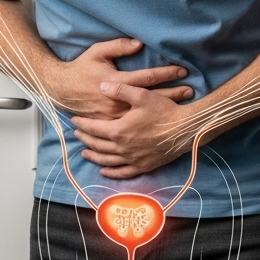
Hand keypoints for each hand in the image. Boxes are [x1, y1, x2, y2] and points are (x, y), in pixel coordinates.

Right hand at [52, 38, 192, 119]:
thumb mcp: (97, 52)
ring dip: (164, 109)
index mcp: (115, 82)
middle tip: (191, 90)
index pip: (147, 78)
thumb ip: (118, 47)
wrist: (60, 90)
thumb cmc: (81, 69)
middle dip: (172, 93)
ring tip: (184, 107)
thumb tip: (138, 43)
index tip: (183, 71)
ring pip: (144, 113)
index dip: (166, 73)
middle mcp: (116, 101)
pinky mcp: (109, 125)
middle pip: (151, 98)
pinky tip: (162, 121)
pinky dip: (148, 122)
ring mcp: (113, 116)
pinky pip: (132, 125)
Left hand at [71, 81, 198, 177]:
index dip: (82, 124)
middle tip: (77, 134)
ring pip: (106, 160)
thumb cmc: (164, 111)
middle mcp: (122, 148)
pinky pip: (121, 172)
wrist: (185, 129)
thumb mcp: (142, 95)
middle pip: (97, 145)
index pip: (94, 128)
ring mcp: (132, 159)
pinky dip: (110, 172)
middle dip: (85, 138)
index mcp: (119, 130)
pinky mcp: (143, 166)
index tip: (74, 120)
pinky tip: (104, 170)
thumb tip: (101, 86)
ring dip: (93, 156)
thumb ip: (120, 90)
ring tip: (84, 153)